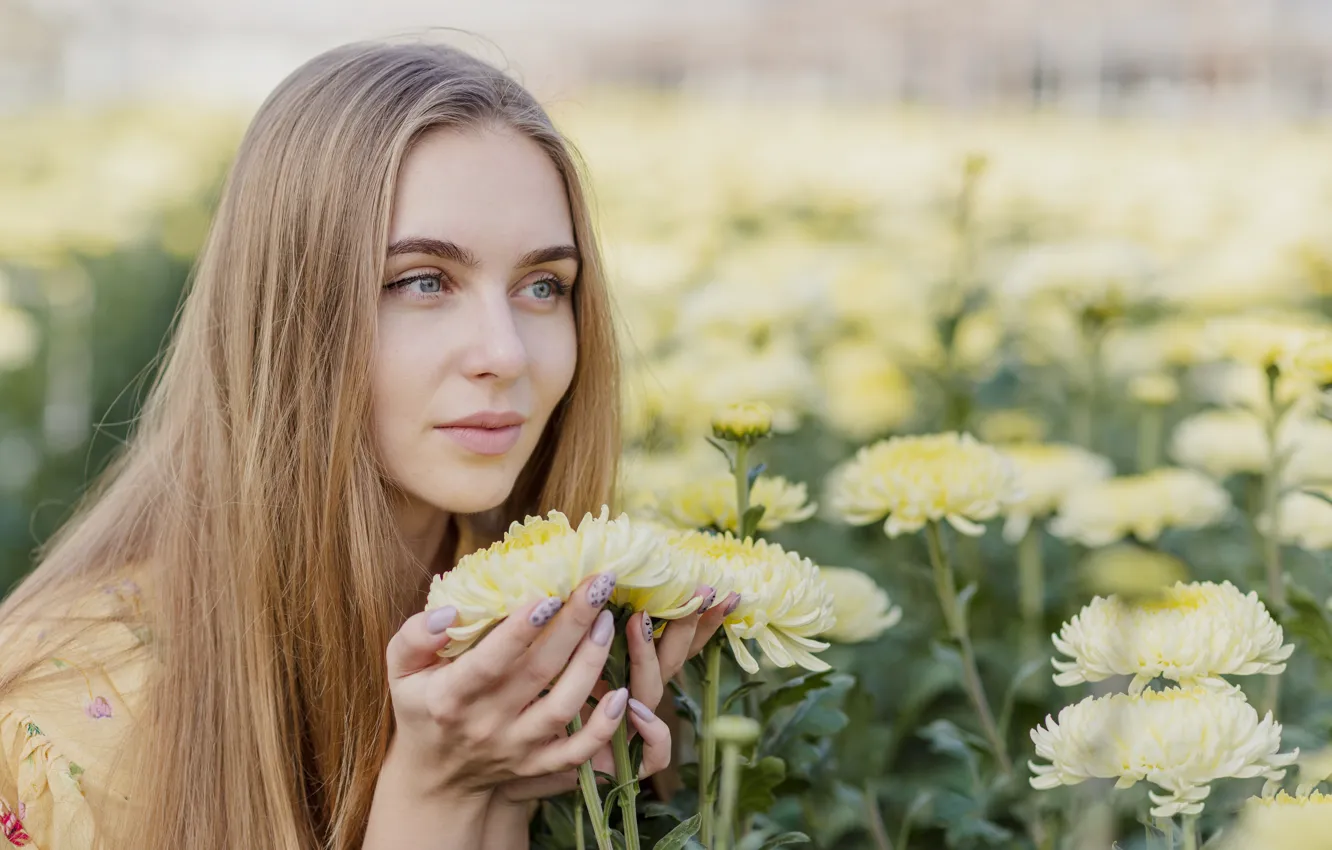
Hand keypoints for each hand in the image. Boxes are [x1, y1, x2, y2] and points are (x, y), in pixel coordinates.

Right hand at [381, 572, 633, 801]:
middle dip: (573, 624)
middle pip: (538, 672)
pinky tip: (623, 693)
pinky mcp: (539, 765)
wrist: (436, 777)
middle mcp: (487, 723)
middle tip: (598, 585)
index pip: (490, 660)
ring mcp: (517, 747)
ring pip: (564, 707)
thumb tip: (448, 613)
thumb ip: (415, 637)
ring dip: (591, 663)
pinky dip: (604, 727)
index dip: (520, 630)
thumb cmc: (423, 706)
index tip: (549, 594)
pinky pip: (578, 752)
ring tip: (607, 621)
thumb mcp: (401, 670)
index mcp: (451, 696)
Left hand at [493, 587, 737, 802]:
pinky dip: (652, 733)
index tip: (714, 583)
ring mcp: (629, 731)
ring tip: (637, 623)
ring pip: (654, 693)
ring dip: (648, 657)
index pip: (667, 637)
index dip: (695, 614)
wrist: (505, 771)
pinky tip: (633, 709)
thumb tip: (573, 572)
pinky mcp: (621, 766)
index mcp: (620, 669)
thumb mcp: (545, 658)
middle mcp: (632, 697)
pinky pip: (654, 754)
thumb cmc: (523, 707)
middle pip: (671, 658)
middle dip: (687, 624)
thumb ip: (564, 624)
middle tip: (694, 590)